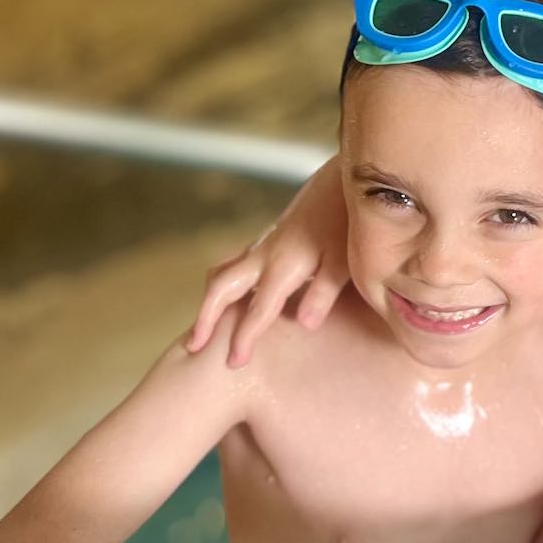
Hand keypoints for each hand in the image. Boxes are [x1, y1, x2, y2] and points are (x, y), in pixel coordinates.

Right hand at [188, 159, 347, 366]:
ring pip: (224, 272)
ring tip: (203, 327)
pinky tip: (229, 297)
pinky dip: (224, 283)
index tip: (232, 363)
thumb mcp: (345, 261)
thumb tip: (303, 325)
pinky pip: (235, 263)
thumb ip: (324, 292)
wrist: (344, 179)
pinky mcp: (270, 238)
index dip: (244, 337)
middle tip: (193, 347)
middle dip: (206, 318)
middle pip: (223, 287)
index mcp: (286, 265)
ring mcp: (265, 244)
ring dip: (210, 299)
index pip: (259, 309)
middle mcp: (267, 254)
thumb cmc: (349, 222)